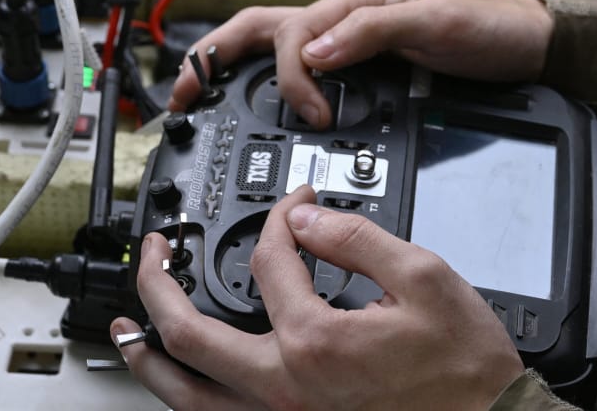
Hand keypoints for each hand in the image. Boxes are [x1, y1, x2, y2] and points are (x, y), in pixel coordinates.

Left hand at [114, 186, 524, 410]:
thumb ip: (357, 239)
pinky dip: (190, 400)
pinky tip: (185, 385)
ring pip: (189, 397)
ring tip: (129, 331)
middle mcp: (285, 388)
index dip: (278, 219)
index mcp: (314, 340)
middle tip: (152, 254)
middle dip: (157, 286)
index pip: (270, 260)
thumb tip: (305, 219)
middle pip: (188, 335)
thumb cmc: (467, 372)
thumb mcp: (425, 279)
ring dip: (150, 359)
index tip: (293, 206)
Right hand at [169, 0, 552, 126]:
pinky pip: (307, 72)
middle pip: (257, 32)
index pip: (289, 36)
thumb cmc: (490, 28)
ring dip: (232, 70)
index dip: (289, 79)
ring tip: (200, 100)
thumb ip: (369, 32)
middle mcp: (343, 22)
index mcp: (352, 5)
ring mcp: (351, 42)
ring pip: (275, 51)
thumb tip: (310, 53)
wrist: (532, 48)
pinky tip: (266, 110)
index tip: (312, 115)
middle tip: (177, 98)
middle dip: (209, 59)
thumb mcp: (434, 20)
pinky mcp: (366, 66)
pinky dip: (273, 87)